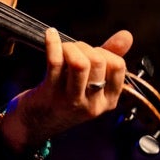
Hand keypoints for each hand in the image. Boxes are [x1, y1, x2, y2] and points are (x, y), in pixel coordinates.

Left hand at [0, 28, 133, 151]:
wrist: (32, 124)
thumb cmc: (63, 98)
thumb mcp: (89, 83)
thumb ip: (109, 59)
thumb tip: (127, 35)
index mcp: (108, 101)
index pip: (118, 66)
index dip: (104, 52)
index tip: (89, 53)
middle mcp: (93, 104)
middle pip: (98, 61)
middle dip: (83, 47)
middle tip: (71, 49)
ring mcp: (72, 101)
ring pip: (79, 63)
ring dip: (70, 47)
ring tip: (62, 47)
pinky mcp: (50, 95)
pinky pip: (55, 62)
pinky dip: (53, 44)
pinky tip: (49, 35)